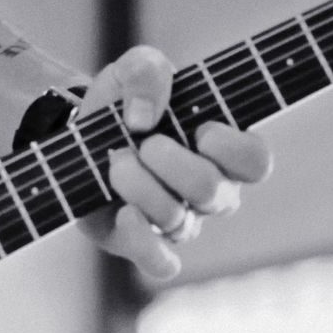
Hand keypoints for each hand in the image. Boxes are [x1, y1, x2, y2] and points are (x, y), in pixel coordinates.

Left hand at [74, 45, 272, 279]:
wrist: (76, 134)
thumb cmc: (123, 104)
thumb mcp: (133, 68)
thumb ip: (147, 71)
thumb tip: (145, 118)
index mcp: (223, 149)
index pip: (256, 163)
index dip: (231, 149)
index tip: (199, 128)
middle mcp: (209, 191)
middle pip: (211, 191)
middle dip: (170, 162)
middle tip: (143, 144)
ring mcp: (179, 221)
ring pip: (178, 220)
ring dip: (138, 185)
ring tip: (115, 161)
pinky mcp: (143, 244)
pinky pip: (162, 264)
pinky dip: (144, 241)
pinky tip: (123, 213)